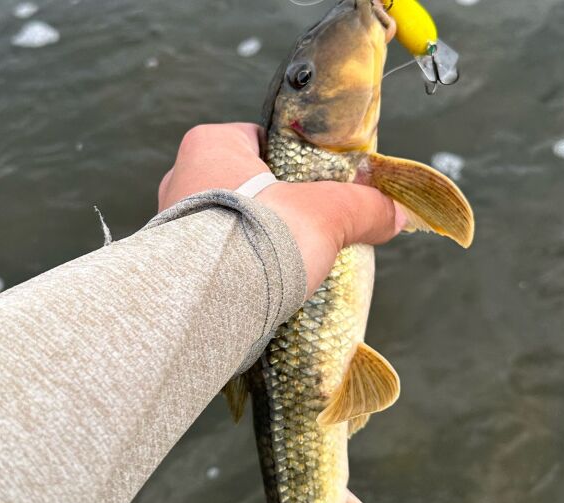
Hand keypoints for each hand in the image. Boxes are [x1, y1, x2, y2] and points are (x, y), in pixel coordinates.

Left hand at [158, 123, 406, 296]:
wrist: (208, 303)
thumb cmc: (260, 236)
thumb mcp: (327, 213)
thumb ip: (362, 207)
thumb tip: (393, 214)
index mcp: (208, 147)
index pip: (256, 139)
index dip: (290, 159)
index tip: (315, 183)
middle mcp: (178, 180)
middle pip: (242, 183)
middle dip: (273, 205)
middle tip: (305, 226)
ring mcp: (169, 226)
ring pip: (224, 225)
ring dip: (253, 240)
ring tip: (287, 262)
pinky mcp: (170, 270)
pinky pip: (211, 261)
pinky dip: (235, 270)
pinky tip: (261, 287)